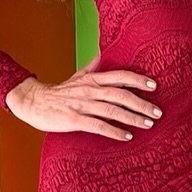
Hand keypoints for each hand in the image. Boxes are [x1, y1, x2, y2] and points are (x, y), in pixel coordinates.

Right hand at [4, 52, 162, 139]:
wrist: (34, 102)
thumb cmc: (58, 92)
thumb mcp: (77, 76)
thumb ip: (92, 67)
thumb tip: (102, 54)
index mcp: (92, 79)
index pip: (120, 76)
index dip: (138, 80)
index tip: (154, 85)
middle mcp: (90, 90)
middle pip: (121, 95)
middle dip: (141, 103)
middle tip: (158, 112)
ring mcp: (83, 105)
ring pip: (113, 110)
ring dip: (132, 117)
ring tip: (148, 124)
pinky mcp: (75, 120)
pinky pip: (99, 126)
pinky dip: (115, 131)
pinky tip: (127, 136)